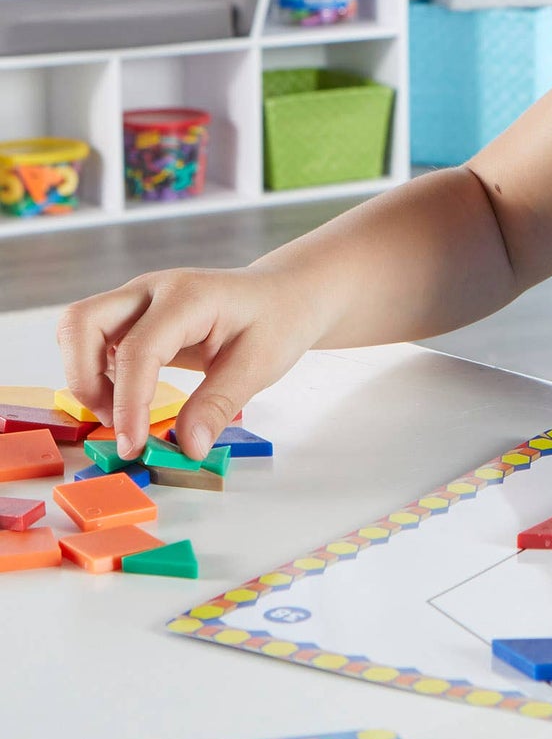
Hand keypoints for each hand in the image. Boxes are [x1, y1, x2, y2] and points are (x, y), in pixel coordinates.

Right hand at [56, 266, 327, 460]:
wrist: (286, 294)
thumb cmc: (278, 320)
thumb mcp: (260, 365)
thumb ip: (218, 405)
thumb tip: (186, 448)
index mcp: (189, 296)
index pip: (138, 349)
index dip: (129, 402)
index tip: (134, 446)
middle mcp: (153, 290)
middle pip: (82, 322)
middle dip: (83, 379)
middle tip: (116, 422)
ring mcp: (139, 299)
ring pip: (78, 329)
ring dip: (85, 376)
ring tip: (122, 412)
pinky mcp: (134, 315)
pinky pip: (93, 339)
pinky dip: (96, 371)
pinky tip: (128, 395)